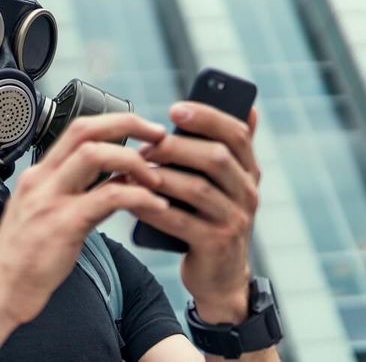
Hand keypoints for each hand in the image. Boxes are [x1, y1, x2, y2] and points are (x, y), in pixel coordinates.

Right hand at [0, 113, 168, 324]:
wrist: (0, 290)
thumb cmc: (24, 257)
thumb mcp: (47, 213)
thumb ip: (79, 193)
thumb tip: (118, 180)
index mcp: (39, 174)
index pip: (77, 129)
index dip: (114, 122)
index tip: (142, 130)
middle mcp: (42, 179)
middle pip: (85, 131)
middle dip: (128, 125)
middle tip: (158, 136)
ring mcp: (50, 200)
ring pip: (95, 155)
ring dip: (134, 162)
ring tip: (155, 179)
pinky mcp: (63, 224)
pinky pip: (108, 198)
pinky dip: (139, 197)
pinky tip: (155, 206)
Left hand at [134, 102, 260, 323]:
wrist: (218, 276)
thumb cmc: (210, 218)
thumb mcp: (225, 184)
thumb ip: (229, 149)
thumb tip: (249, 106)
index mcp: (249, 171)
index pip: (237, 134)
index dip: (207, 117)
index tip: (174, 109)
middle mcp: (248, 193)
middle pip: (216, 157)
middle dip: (176, 146)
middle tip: (145, 146)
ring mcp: (235, 220)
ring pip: (197, 188)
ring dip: (161, 175)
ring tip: (134, 170)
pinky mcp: (216, 244)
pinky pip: (180, 220)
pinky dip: (153, 207)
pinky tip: (133, 199)